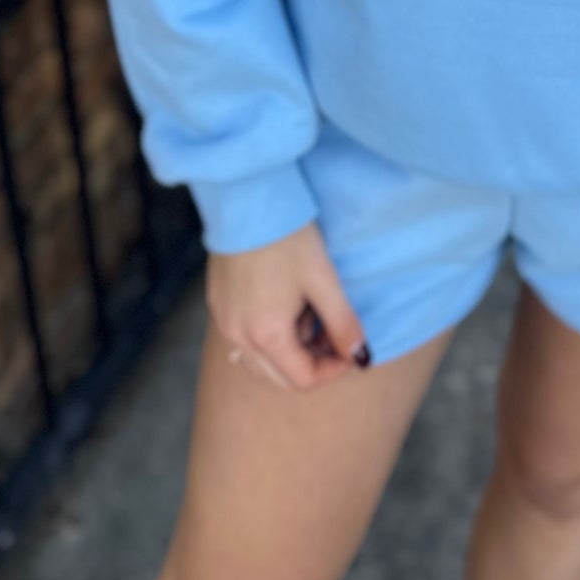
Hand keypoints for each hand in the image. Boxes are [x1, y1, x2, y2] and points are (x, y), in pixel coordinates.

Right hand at [206, 220, 371, 391]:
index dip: (333, 371)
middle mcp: (238, 336)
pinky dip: (269, 334)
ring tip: (309, 310)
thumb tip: (362, 359)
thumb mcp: (324, 281)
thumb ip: (344, 324)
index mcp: (265, 335)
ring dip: (290, 349)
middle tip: (333, 333)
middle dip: (312, 363)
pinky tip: (284, 301)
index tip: (351, 348)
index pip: (302, 380)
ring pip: (261, 360)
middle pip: (279, 377)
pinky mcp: (218, 303)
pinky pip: (245, 337)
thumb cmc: (289, 238)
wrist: (247, 199)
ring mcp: (223, 321)